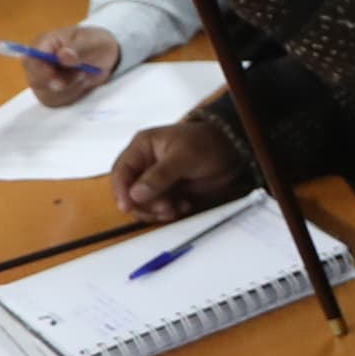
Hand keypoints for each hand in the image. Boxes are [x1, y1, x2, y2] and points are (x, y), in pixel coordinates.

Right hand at [22, 22, 122, 105]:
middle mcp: (36, 61)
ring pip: (46, 93)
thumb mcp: (94, 42)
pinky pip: (54, 101)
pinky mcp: (47, 92)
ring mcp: (40, 78)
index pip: (31, 59)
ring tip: (84, 75)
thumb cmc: (95, 44)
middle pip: (35, 80)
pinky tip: (80, 84)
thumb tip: (62, 55)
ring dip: (69, 89)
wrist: (102, 57)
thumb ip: (78, 49)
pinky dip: (71, 96)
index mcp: (43, 43)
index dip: (42, 71)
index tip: (60, 80)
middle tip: (81, 75)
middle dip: (60, 83)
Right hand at [113, 115, 245, 220]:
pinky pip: (159, 207)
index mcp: (142, 148)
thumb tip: (135, 194)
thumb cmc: (207, 144)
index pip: (121, 171)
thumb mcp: (183, 157)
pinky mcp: (168, 191)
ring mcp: (156, 179)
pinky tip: (183, 206)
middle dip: (143, 204)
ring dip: (156, 210)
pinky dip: (168, 211)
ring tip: (175, 208)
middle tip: (163, 208)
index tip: (127, 206)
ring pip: (143, 203)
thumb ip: (159, 176)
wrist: (233, 151)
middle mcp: (145, 164)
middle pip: (129, 191)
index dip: (121, 190)